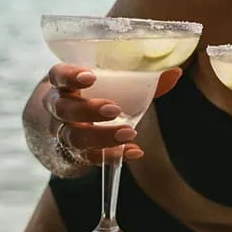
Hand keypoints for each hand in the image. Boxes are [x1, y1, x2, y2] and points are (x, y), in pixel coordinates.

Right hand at [44, 63, 182, 162]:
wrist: (66, 128)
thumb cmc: (93, 97)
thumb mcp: (110, 85)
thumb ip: (140, 79)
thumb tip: (174, 73)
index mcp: (64, 84)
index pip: (58, 76)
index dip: (70, 76)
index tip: (89, 77)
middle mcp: (57, 108)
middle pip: (63, 109)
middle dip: (88, 110)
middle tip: (114, 109)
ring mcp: (62, 133)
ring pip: (73, 137)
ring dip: (101, 136)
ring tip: (128, 133)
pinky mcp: (73, 155)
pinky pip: (89, 158)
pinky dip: (112, 155)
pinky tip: (133, 152)